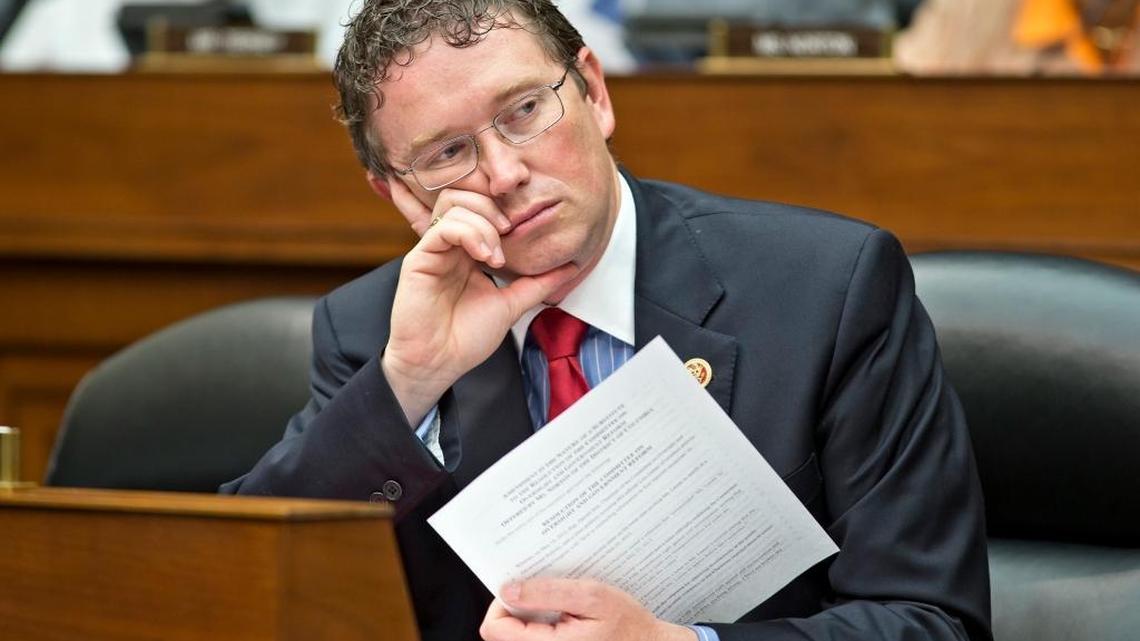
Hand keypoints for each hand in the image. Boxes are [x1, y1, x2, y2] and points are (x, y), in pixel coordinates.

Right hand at [382, 178, 579, 424]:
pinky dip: (469, 234)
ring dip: (484, 222)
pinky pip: (443, 228)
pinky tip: (485, 258)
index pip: (482, 206)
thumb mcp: (512, 304)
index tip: (523, 230)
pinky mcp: (419, 258)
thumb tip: (572, 267)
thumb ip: (538, 283)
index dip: (503, 208)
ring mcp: (434, 249)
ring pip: (454, 204)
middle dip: (494, 207)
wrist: (438, 363)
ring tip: (497, 256)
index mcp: (469, 250)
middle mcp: (450, 244)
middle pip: (466, 194)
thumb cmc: (466, 338)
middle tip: (510, 233)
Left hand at [480, 578, 696, 640]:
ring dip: (530, 616)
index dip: (500, 604)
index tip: (521, 590)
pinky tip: (563, 616)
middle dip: (517, 608)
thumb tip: (508, 590)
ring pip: (517, 637)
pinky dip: (541, 625)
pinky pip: (533, 640)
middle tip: (543, 594)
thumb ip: (547, 593)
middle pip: (502, 634)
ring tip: (558, 605)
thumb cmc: (629, 625)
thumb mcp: (591, 597)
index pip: (494, 629)